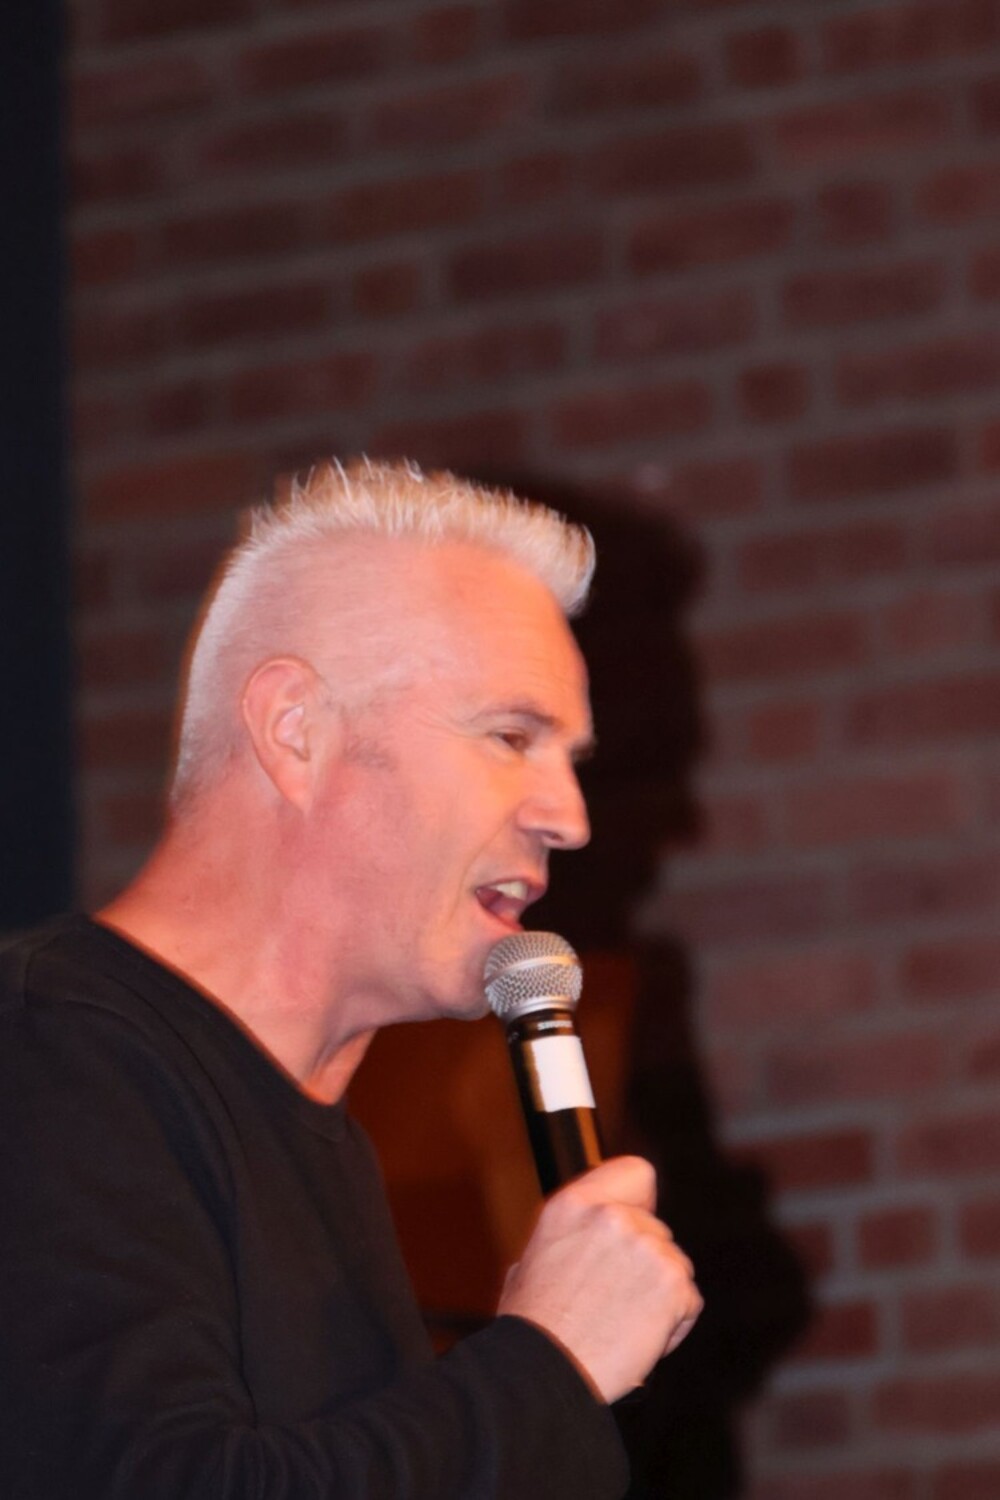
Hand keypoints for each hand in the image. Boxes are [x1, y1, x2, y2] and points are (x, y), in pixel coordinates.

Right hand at [497, 1155, 701, 1403]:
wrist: (546, 1373)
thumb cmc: (534, 1327)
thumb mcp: (535, 1258)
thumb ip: (572, 1235)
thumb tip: (588, 1236)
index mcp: (574, 1204)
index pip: (636, 1172)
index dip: (641, 1200)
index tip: (637, 1221)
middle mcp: (613, 1216)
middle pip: (658, 1229)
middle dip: (646, 1262)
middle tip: (617, 1298)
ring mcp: (647, 1248)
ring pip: (676, 1265)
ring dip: (660, 1293)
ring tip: (624, 1324)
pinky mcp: (673, 1284)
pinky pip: (688, 1302)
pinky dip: (674, 1324)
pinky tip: (640, 1340)